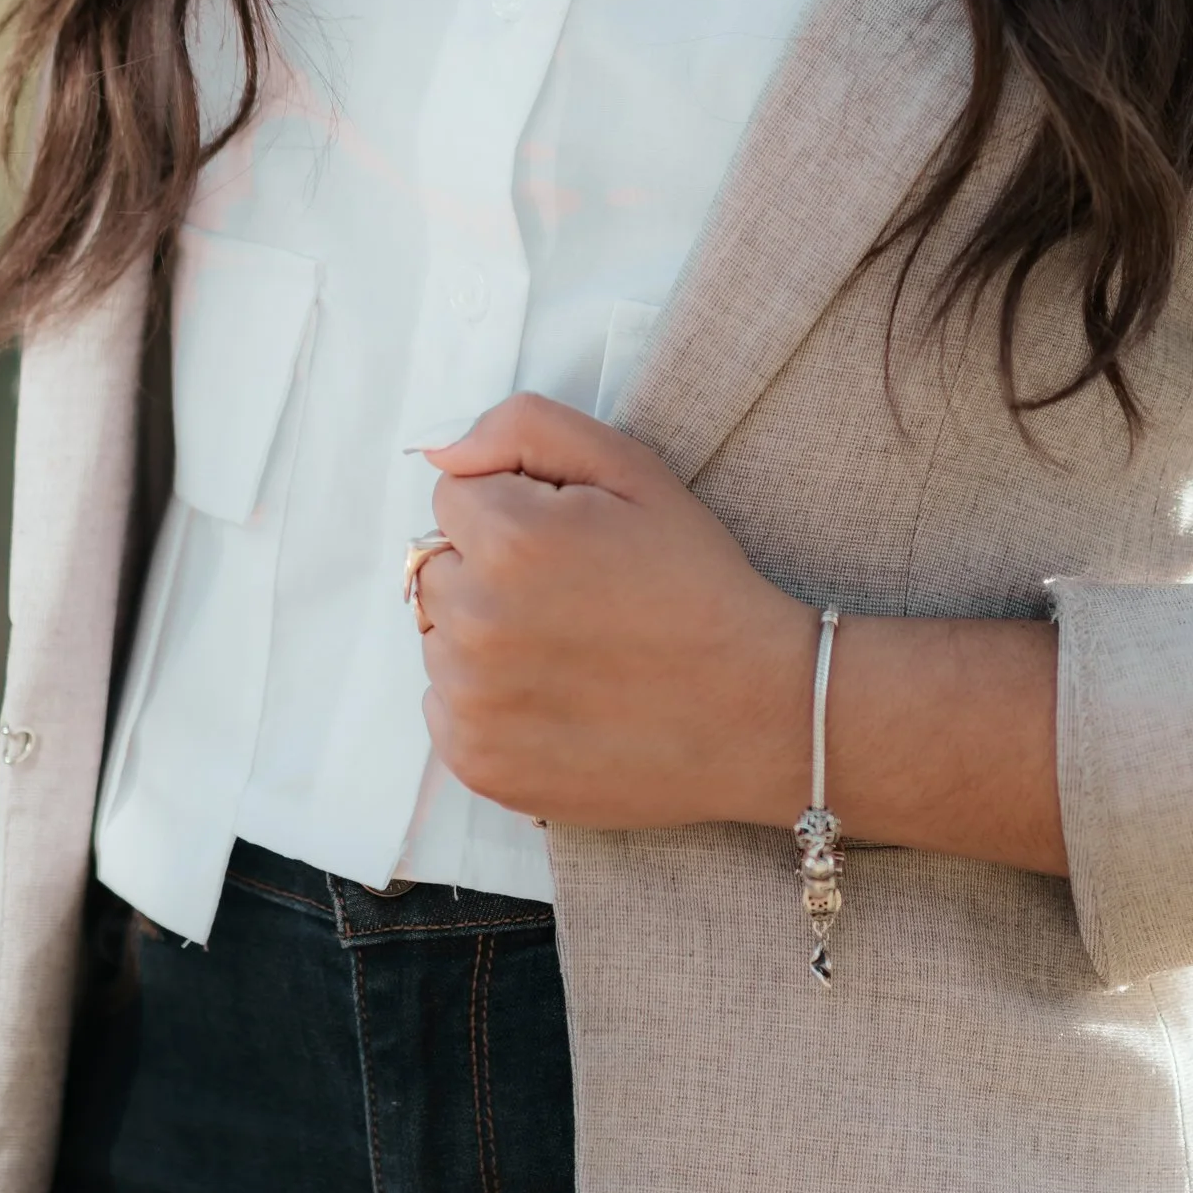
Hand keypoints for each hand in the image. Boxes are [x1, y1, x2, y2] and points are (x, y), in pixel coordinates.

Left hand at [416, 397, 811, 832]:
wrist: (755, 710)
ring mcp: (472, 703)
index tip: (569, 540)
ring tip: (570, 648)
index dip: (513, 507)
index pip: (452, 496)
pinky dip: (487, 701)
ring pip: (439, 639)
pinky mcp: (477, 763)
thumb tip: (441, 453)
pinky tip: (556, 697)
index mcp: (511, 540)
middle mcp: (477, 624)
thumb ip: (526, 430)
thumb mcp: (634, 471)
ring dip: (485, 636)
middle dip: (489, 570)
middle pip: (437, 569)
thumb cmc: (698, 583)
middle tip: (573, 595)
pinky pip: (444, 708)